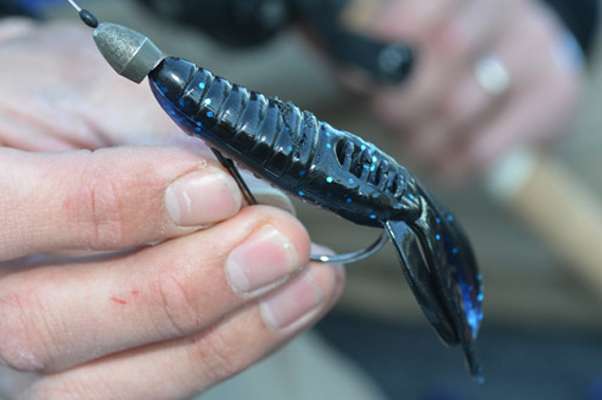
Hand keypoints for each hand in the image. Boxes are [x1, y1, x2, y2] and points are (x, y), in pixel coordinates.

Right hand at [0, 21, 343, 398]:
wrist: (23, 143)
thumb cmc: (43, 107)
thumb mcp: (81, 92)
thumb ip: (150, 132)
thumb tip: (243, 178)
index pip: (13, 215)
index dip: (119, 205)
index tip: (217, 187)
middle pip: (51, 325)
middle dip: (185, 286)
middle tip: (279, 241)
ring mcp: (19, 356)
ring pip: (109, 383)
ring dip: (226, 333)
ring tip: (305, 279)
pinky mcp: (82, 373)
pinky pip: (153, 386)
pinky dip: (230, 348)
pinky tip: (286, 305)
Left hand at [344, 0, 582, 183]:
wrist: (536, 72)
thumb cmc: (461, 60)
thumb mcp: (425, 42)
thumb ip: (387, 52)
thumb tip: (355, 73)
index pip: (423, 6)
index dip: (389, 36)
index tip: (362, 72)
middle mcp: (505, 11)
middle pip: (443, 50)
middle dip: (402, 97)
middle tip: (390, 116)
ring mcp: (534, 50)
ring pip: (458, 106)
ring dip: (424, 138)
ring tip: (418, 143)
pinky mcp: (554, 95)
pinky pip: (485, 146)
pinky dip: (453, 163)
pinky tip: (445, 161)